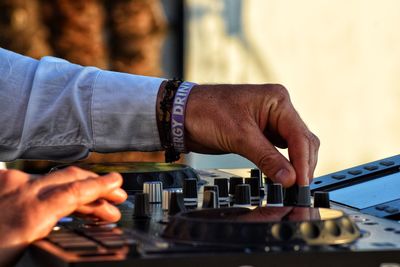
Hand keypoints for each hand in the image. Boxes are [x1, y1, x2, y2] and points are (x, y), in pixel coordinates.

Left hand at [0, 167, 126, 266]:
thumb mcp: (26, 250)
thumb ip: (53, 229)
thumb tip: (78, 218)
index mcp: (30, 214)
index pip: (77, 192)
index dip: (102, 186)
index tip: (117, 183)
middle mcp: (22, 191)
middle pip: (71, 178)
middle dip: (97, 185)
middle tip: (115, 197)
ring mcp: (10, 183)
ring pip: (55, 179)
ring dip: (77, 190)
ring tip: (94, 206)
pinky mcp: (0, 181)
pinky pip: (35, 181)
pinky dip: (54, 189)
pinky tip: (62, 201)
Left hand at [185, 84, 319, 186]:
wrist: (182, 114)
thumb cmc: (207, 112)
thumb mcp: (239, 136)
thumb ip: (267, 158)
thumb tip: (290, 179)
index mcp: (277, 101)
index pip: (300, 136)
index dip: (302, 163)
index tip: (301, 184)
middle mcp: (277, 109)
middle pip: (302, 141)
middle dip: (302, 166)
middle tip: (298, 190)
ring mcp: (270, 121)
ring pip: (294, 147)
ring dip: (295, 166)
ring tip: (292, 187)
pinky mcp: (260, 133)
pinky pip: (279, 151)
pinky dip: (282, 164)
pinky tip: (281, 176)